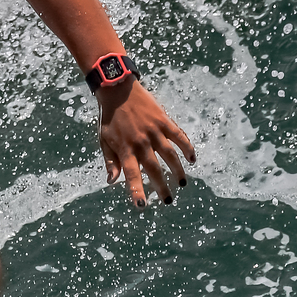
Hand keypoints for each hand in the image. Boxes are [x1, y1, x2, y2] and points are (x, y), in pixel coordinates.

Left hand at [97, 81, 195, 206]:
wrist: (117, 91)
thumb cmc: (109, 119)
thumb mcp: (104, 141)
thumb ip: (110, 161)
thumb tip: (111, 181)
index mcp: (125, 149)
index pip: (132, 175)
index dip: (137, 190)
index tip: (142, 205)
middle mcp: (141, 142)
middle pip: (154, 169)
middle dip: (161, 187)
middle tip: (168, 200)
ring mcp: (154, 131)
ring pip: (170, 155)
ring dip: (177, 170)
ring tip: (181, 183)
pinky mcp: (163, 121)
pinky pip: (178, 136)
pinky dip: (187, 147)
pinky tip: (192, 159)